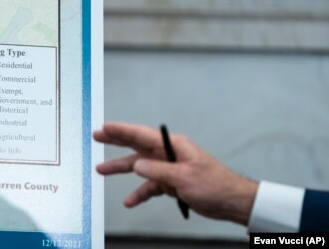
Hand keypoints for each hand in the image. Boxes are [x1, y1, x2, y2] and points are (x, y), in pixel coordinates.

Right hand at [93, 122, 257, 225]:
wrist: (231, 202)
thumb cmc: (214, 184)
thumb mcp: (184, 176)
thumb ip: (158, 170)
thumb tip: (137, 166)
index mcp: (173, 146)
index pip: (142, 135)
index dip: (121, 130)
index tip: (105, 127)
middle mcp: (168, 154)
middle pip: (137, 146)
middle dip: (116, 142)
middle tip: (98, 137)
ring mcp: (168, 169)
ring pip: (139, 168)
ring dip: (121, 169)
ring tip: (101, 170)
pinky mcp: (171, 183)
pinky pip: (150, 186)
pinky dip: (139, 193)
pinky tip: (129, 200)